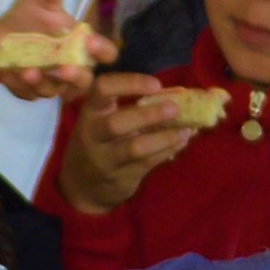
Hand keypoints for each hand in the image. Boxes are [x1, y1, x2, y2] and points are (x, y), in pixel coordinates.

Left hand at [0, 0, 102, 103]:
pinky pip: (26, 93)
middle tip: (66, 68)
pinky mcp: (29, 92)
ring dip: (41, 82)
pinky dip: (16, 84)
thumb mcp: (38, 2)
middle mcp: (72, 69)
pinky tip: (6, 72)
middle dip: (76, 76)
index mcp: (82, 46)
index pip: (105, 54)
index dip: (102, 50)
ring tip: (28, 71)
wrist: (0, 37)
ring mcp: (51, 83)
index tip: (90, 41)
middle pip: (84, 81)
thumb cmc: (30, 18)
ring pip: (52, 90)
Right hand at [60, 74, 205, 206]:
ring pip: (135, 148)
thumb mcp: (103, 120)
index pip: (102, 89)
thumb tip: (178, 93)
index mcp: (90, 112)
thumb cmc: (100, 142)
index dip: (130, 83)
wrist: (82, 186)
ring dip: (164, 137)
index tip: (156, 84)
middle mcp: (92, 135)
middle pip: (116, 124)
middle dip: (148, 115)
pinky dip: (167, 150)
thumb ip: (132, 105)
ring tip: (186, 130)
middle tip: (175, 108)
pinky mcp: (120, 178)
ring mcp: (105, 159)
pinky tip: (182, 141)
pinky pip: (147, 162)